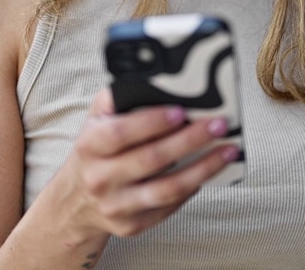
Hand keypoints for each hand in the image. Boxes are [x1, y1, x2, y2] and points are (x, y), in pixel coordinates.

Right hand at [50, 88, 238, 239]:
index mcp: (89, 146)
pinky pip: (169, 206)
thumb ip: (120, 97)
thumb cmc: (96, 150)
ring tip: (226, 151)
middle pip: (151, 160)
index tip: (181, 111)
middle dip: (189, 140)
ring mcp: (115, 205)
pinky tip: (209, 171)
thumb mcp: (97, 119)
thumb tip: (157, 79)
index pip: (119, 133)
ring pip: (166, 189)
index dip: (151, 122)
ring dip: (202, 169)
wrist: (77, 200)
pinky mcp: (131, 225)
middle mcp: (99, 178)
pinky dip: (193, 188)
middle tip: (217, 125)